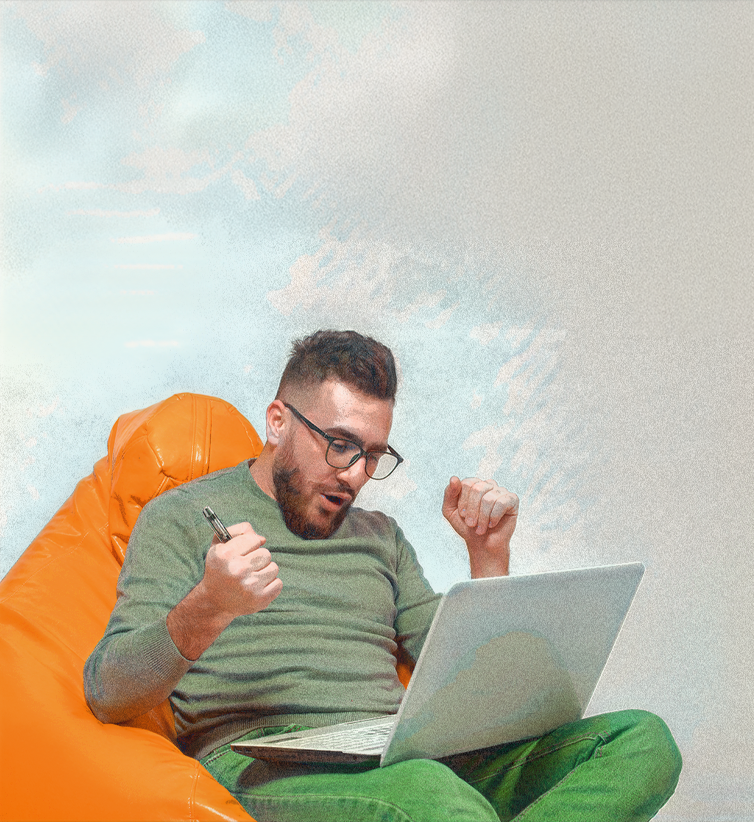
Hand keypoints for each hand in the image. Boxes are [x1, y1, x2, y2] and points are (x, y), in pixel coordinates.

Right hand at [167, 522, 281, 659]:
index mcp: (225, 555)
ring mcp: (249, 586)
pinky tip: (257, 587)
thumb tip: (262, 538)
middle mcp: (237, 570)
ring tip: (251, 578)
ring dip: (265, 571)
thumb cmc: (220, 569)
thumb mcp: (219, 545)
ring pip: (274, 568)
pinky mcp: (259, 600)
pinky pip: (278, 583)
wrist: (214, 602)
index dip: (250, 545)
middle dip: (258, 559)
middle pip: (266, 554)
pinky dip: (270, 585)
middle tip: (246, 567)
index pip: (254, 539)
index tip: (243, 552)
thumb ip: (238, 531)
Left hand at [442, 476, 517, 577]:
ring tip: (480, 528)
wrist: (481, 544)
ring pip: (489, 498)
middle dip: (472, 510)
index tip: (463, 515)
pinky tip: (491, 524)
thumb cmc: (466, 527)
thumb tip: (454, 478)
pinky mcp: (512, 500)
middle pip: (478, 489)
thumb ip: (449, 494)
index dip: (463, 502)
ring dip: (482, 518)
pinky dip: (494, 517)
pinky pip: (502, 503)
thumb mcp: (450, 511)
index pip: (467, 483)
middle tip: (471, 524)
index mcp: (474, 484)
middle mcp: (488, 484)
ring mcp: (501, 491)